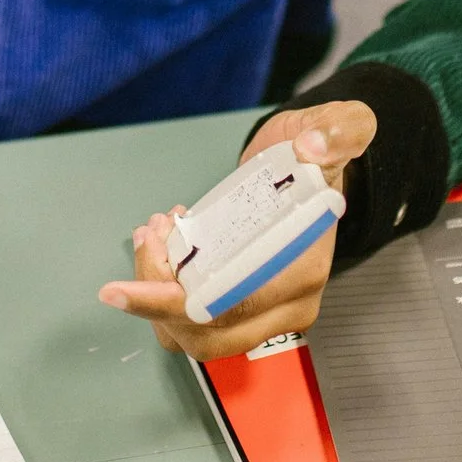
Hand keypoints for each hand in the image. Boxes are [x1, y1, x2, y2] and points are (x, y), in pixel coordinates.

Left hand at [96, 100, 376, 358]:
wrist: (311, 167)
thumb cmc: (317, 152)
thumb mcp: (340, 127)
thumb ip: (339, 131)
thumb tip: (313, 147)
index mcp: (303, 272)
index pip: (232, 305)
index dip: (172, 303)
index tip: (122, 288)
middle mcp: (287, 307)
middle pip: (205, 331)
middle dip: (156, 293)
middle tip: (150, 233)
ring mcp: (265, 315)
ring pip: (193, 333)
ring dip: (156, 295)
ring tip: (153, 234)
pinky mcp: (243, 310)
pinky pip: (192, 323)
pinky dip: (163, 297)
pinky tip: (162, 247)